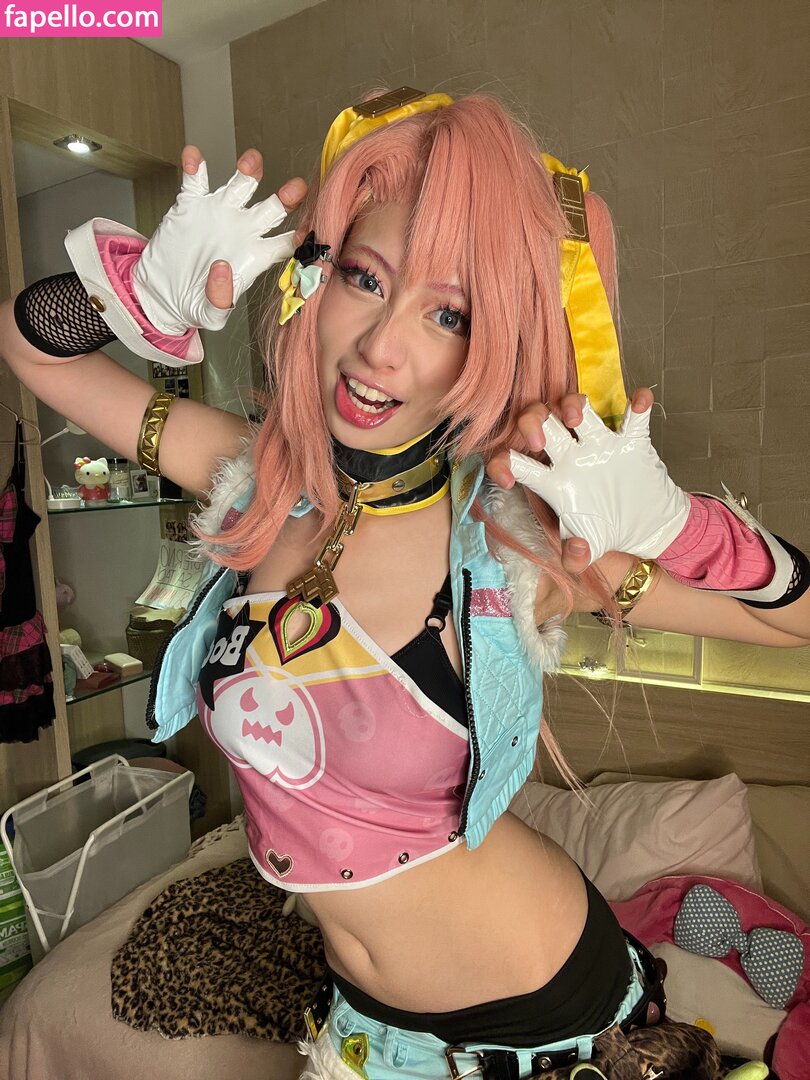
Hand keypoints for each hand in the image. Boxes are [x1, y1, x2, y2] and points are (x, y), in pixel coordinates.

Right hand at [131, 145, 306, 334]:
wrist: (161, 292)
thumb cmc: (193, 304)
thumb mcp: (209, 314)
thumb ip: (219, 300)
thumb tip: (222, 269)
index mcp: (254, 257)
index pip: (284, 245)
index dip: (299, 238)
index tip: (308, 230)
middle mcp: (243, 231)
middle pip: (272, 209)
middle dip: (286, 197)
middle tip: (297, 188)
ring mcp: (219, 215)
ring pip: (240, 186)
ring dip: (248, 170)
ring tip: (251, 160)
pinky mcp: (191, 206)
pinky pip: (195, 181)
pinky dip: (194, 167)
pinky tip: (194, 156)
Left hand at [487, 389, 690, 566]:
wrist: (646, 526)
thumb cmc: (607, 530)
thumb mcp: (588, 547)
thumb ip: (576, 556)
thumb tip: (576, 552)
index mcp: (552, 480)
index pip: (515, 462)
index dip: (503, 464)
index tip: (509, 479)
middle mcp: (570, 455)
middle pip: (539, 421)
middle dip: (531, 422)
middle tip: (538, 442)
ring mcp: (599, 444)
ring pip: (576, 406)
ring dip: (572, 404)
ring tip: (575, 419)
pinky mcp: (631, 441)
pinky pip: (634, 416)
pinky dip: (638, 406)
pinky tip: (640, 403)